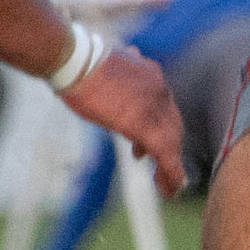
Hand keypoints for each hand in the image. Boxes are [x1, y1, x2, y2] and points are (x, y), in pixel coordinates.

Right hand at [61, 46, 186, 196]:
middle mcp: (160, 90)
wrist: (76, 61)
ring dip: (171, 167)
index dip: (165, 130)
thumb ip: (124, 79)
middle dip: (170, 151)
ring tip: (168, 186)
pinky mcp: (146, 125)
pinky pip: (166, 154)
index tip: (152, 146)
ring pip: (173, 143)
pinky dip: (171, 173)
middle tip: (162, 171)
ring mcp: (156, 107)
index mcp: (152, 76)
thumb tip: (127, 77)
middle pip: (173, 127)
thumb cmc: (82, 64)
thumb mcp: (111, 71)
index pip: (165, 108)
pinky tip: (170, 188)